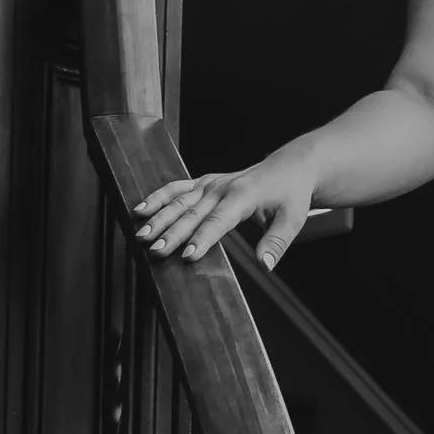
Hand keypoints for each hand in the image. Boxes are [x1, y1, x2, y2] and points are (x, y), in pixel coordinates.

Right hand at [135, 147, 318, 266]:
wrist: (289, 167)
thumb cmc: (290, 195)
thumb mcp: (293, 220)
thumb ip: (277, 243)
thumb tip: (265, 266)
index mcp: (243, 196)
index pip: (219, 221)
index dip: (202, 239)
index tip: (187, 256)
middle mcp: (222, 187)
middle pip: (193, 213)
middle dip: (173, 233)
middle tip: (155, 250)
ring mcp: (210, 183)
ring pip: (179, 201)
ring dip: (158, 217)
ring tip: (141, 234)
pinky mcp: (203, 182)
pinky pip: (176, 189)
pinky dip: (157, 198)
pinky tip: (140, 210)